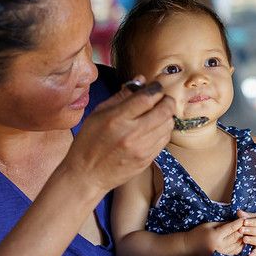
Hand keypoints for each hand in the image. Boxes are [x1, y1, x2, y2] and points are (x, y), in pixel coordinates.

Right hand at [64, 77, 174, 192]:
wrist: (87, 175)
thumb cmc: (89, 142)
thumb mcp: (99, 113)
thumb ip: (121, 96)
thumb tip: (140, 80)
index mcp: (117, 119)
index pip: (147, 97)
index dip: (156, 88)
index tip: (156, 85)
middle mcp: (132, 134)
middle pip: (164, 110)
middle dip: (167, 100)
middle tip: (162, 98)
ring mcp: (142, 148)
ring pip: (168, 125)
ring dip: (167, 115)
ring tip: (157, 113)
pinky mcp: (147, 159)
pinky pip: (165, 139)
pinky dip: (163, 130)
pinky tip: (154, 128)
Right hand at [186, 219, 244, 255]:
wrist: (190, 247)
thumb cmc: (198, 233)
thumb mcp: (209, 225)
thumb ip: (223, 224)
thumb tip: (235, 222)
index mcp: (216, 236)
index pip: (231, 228)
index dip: (239, 223)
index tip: (244, 218)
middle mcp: (220, 246)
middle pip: (236, 237)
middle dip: (243, 230)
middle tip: (247, 225)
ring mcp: (222, 253)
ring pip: (238, 246)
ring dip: (243, 239)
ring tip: (246, 232)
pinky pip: (235, 252)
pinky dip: (240, 246)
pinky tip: (241, 241)